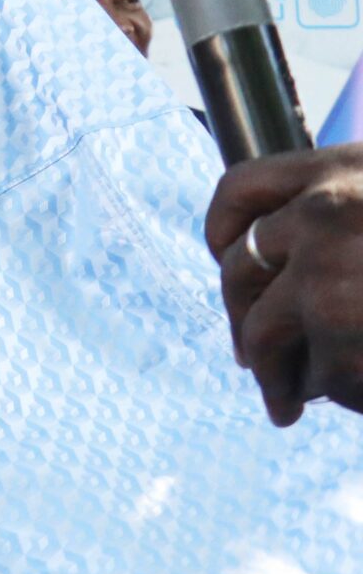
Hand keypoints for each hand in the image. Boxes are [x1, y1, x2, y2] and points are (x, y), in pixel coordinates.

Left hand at [206, 145, 362, 423]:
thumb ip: (351, 218)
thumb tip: (280, 260)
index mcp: (347, 169)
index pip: (243, 187)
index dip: (224, 228)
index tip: (223, 258)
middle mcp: (329, 212)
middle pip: (240, 267)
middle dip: (243, 320)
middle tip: (250, 359)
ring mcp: (330, 274)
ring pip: (266, 331)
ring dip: (274, 375)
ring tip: (285, 404)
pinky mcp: (343, 334)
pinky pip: (319, 376)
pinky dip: (336, 395)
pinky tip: (357, 400)